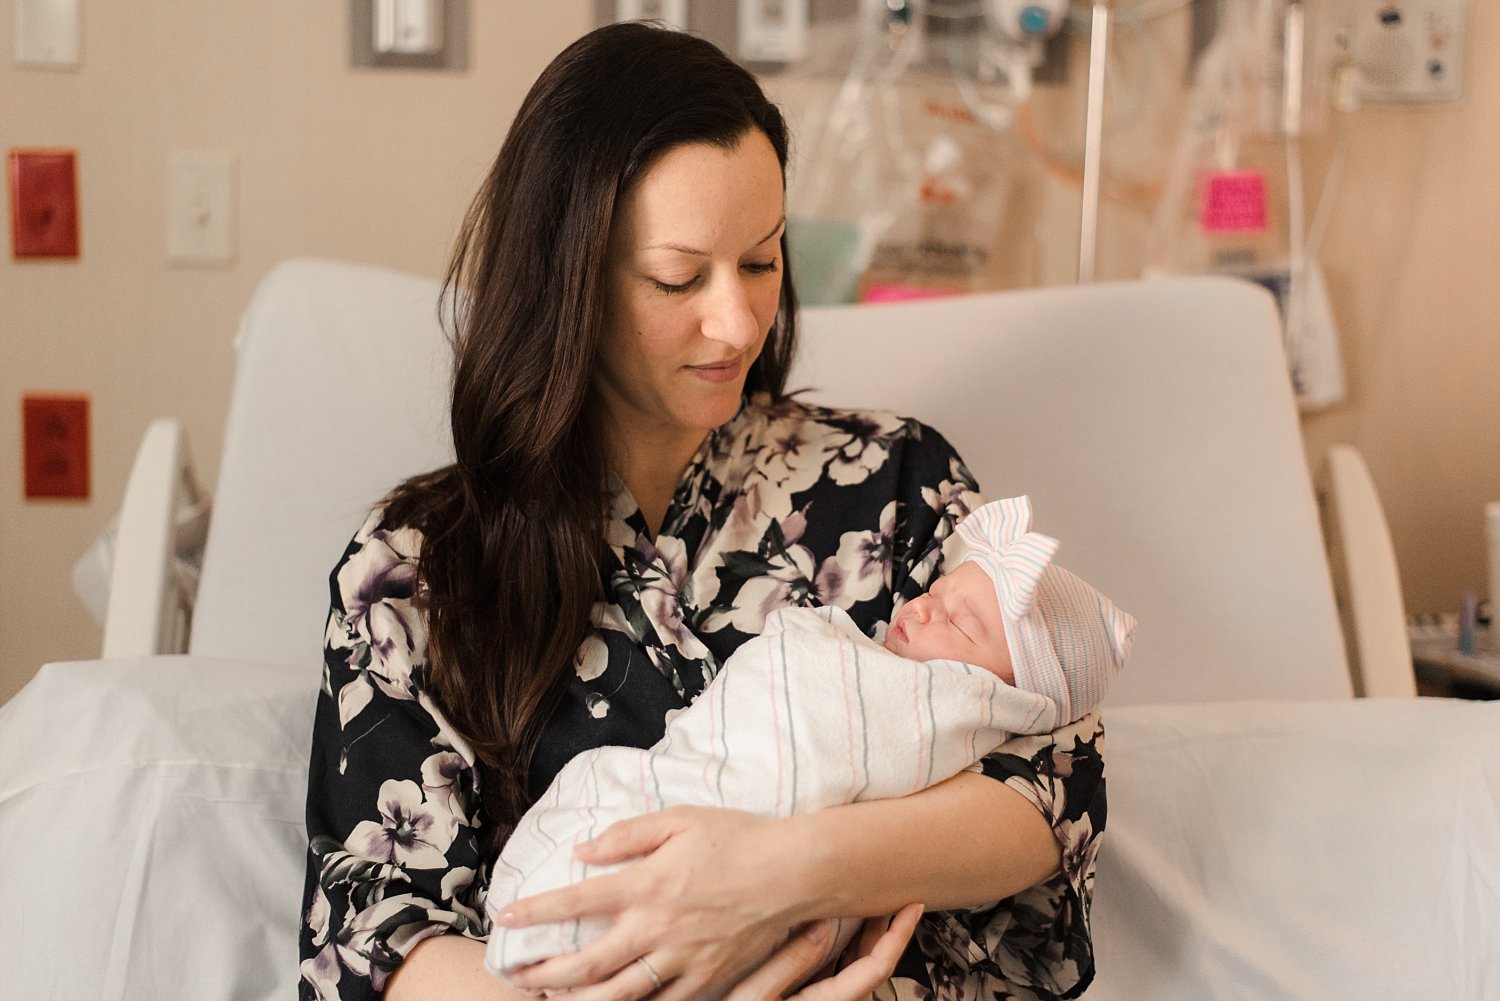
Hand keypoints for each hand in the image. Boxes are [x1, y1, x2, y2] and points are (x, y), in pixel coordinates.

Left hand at [496, 806, 806, 1000]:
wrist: (794, 872)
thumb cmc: (738, 838)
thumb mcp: (680, 819)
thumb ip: (627, 834)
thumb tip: (583, 850)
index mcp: (647, 884)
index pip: (576, 903)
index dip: (536, 912)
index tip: (506, 919)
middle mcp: (658, 928)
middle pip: (587, 965)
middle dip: (544, 974)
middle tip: (516, 977)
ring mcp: (683, 959)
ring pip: (619, 996)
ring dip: (579, 1000)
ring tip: (552, 999)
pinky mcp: (707, 978)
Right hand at [725, 903, 923, 1000]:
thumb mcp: (751, 997)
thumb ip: (787, 964)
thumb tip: (823, 926)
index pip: (872, 970)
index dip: (897, 937)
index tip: (912, 907)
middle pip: (869, 966)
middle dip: (884, 929)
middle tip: (890, 893)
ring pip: (853, 967)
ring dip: (864, 936)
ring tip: (866, 902)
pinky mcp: (802, 997)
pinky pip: (835, 970)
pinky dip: (842, 946)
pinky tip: (831, 924)